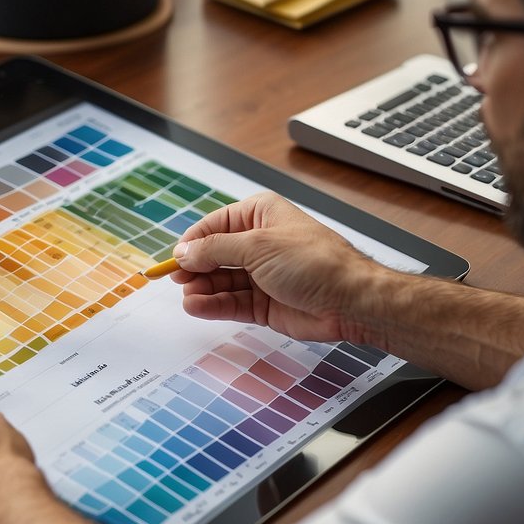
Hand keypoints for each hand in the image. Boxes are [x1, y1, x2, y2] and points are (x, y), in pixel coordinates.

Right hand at [171, 191, 381, 341]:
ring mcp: (260, 275)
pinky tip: (197, 307)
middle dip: (195, 268)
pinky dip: (213, 305)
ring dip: (202, 289)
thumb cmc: (313, 262)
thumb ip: (215, 250)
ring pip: (220, 282)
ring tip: (189, 297)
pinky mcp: (263, 303)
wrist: (349, 300)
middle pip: (214, 255)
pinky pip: (231, 303)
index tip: (174, 258)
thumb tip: (184, 252)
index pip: (214, 226)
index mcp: (259, 216)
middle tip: (177, 280)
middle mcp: (258, 244)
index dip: (193, 242)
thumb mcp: (257, 246)